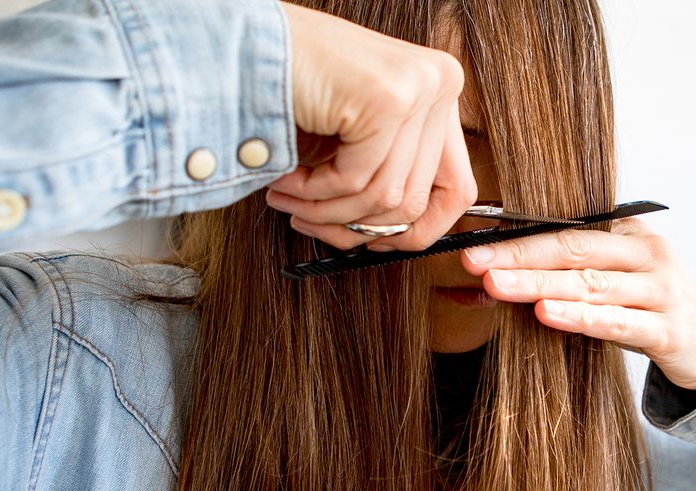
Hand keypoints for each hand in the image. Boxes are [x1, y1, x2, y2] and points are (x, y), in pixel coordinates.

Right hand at [263, 3, 477, 250]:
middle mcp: (440, 83)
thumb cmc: (292, 85)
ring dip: (326, 212)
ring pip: (385, 198)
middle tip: (310, 222)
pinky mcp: (387, 98)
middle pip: (417, 201)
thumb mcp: (359, 137)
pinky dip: (313, 192)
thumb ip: (391, 175)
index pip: (458, 189)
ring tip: (289, 200)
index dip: (416, 231)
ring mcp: (418, 87)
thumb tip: (404, 237)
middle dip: (355, 228)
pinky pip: (356, 181)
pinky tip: (286, 179)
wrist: (237, 42)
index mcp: (441, 90)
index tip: (373, 242)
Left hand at [461, 219, 695, 392]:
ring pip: (592, 283)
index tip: (474, 246)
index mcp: (628, 231)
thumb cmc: (645, 308)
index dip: (517, 237)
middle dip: (520, 256)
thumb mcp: (607, 284)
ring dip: (540, 284)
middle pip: (575, 249)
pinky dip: (580, 316)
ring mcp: (660, 289)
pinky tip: (546, 314)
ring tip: (499, 285)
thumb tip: (474, 288)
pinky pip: (618, 321)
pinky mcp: (667, 329)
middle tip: (475, 262)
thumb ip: (553, 279)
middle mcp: (647, 252)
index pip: (566, 229)